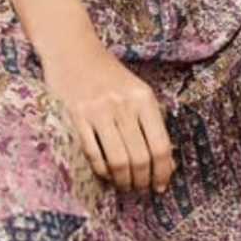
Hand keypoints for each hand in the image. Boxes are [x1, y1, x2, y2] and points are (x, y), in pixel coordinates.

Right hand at [41, 42, 177, 193]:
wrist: (73, 51)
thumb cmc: (109, 74)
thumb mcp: (137, 91)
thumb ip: (151, 122)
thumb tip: (167, 162)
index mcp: (143, 98)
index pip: (160, 145)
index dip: (163, 172)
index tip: (161, 186)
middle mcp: (123, 105)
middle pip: (140, 158)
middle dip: (142, 181)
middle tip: (141, 189)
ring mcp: (98, 111)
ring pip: (118, 161)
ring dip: (123, 181)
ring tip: (124, 185)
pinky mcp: (76, 117)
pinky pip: (93, 154)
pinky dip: (101, 171)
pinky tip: (106, 174)